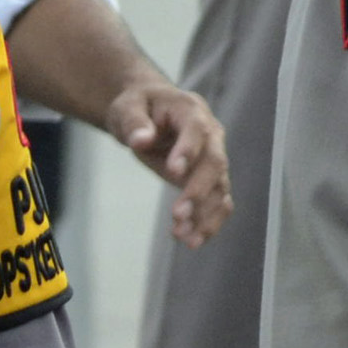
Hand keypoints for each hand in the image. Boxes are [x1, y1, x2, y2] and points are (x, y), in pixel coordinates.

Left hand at [101, 73, 229, 241]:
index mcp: (191, 111)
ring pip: (220, 187)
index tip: (173, 172)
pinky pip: (219, 202)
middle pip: (214, 162)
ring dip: (205, 213)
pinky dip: (209, 222)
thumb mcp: (128, 107)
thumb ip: (134, 123)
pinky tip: (193, 241)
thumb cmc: (139, 106)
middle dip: (198, 190)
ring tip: (184, 236)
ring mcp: (213, 158)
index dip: (188, 151)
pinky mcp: (209, 180)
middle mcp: (210, 135)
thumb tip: (140, 140)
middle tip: (178, 214)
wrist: (150, 112)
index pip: (196, 130)